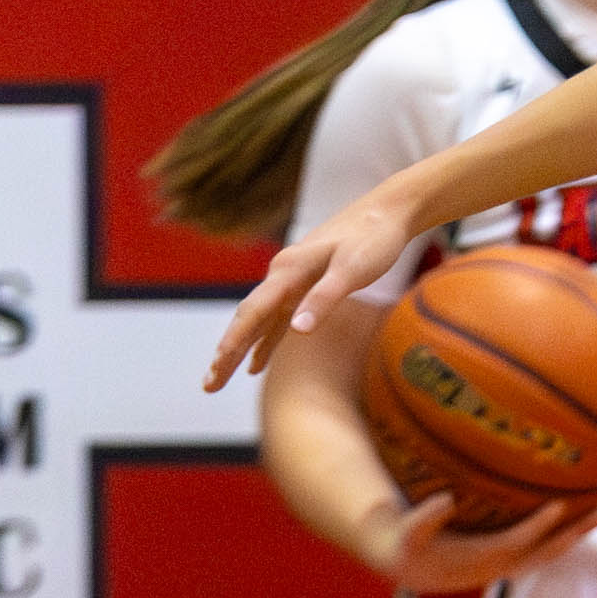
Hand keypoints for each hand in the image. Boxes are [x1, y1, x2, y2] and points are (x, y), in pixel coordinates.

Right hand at [207, 189, 417, 389]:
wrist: (389, 211)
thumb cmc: (374, 239)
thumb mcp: (353, 270)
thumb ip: (324, 298)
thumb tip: (297, 330)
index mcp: (289, 269)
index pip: (254, 311)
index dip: (235, 340)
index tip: (218, 365)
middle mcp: (283, 274)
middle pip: (247, 319)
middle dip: (226, 353)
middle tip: (208, 386)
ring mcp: (292, 280)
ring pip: (259, 322)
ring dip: (239, 351)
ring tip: (218, 379)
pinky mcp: (306, 285)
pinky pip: (277, 319)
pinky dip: (265, 342)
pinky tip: (256, 364)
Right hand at [371, 492, 596, 594]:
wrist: (411, 568)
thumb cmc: (409, 546)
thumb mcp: (408, 532)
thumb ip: (424, 518)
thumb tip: (445, 500)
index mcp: (479, 557)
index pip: (516, 541)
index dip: (537, 525)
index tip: (560, 505)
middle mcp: (499, 565)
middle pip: (545, 551)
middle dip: (574, 533)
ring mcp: (507, 566)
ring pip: (549, 553)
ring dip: (577, 536)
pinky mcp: (508, 562)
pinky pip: (543, 552)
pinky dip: (564, 539)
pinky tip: (582, 524)